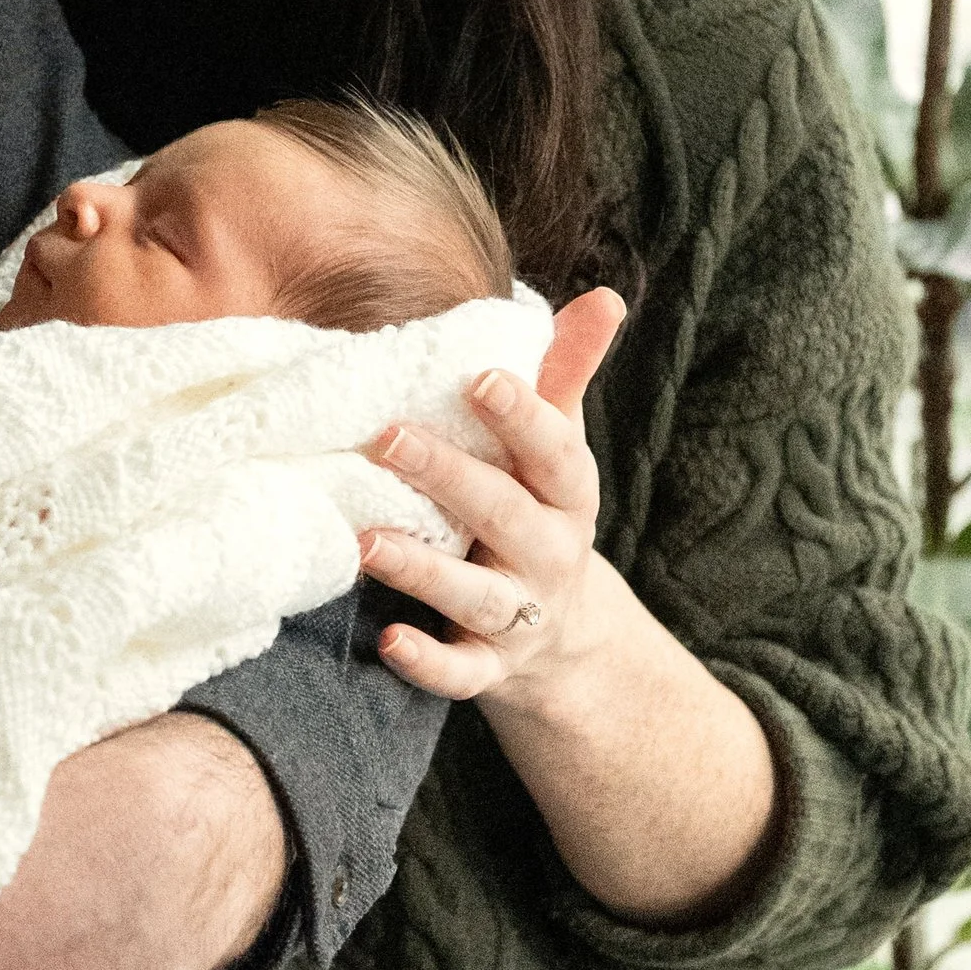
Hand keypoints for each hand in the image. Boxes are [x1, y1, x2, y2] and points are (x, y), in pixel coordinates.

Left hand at [361, 286, 776, 923]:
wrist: (564, 636)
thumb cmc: (539, 510)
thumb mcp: (558, 448)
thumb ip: (567, 375)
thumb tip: (605, 295)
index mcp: (568, 495)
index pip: (554, 452)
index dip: (523, 416)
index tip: (478, 377)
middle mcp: (549, 556)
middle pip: (506, 516)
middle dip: (450, 477)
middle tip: (384, 439)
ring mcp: (519, 616)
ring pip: (476, 596)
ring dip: (422, 569)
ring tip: (365, 541)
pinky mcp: (488, 668)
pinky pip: (461, 674)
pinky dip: (428, 661)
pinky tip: (388, 640)